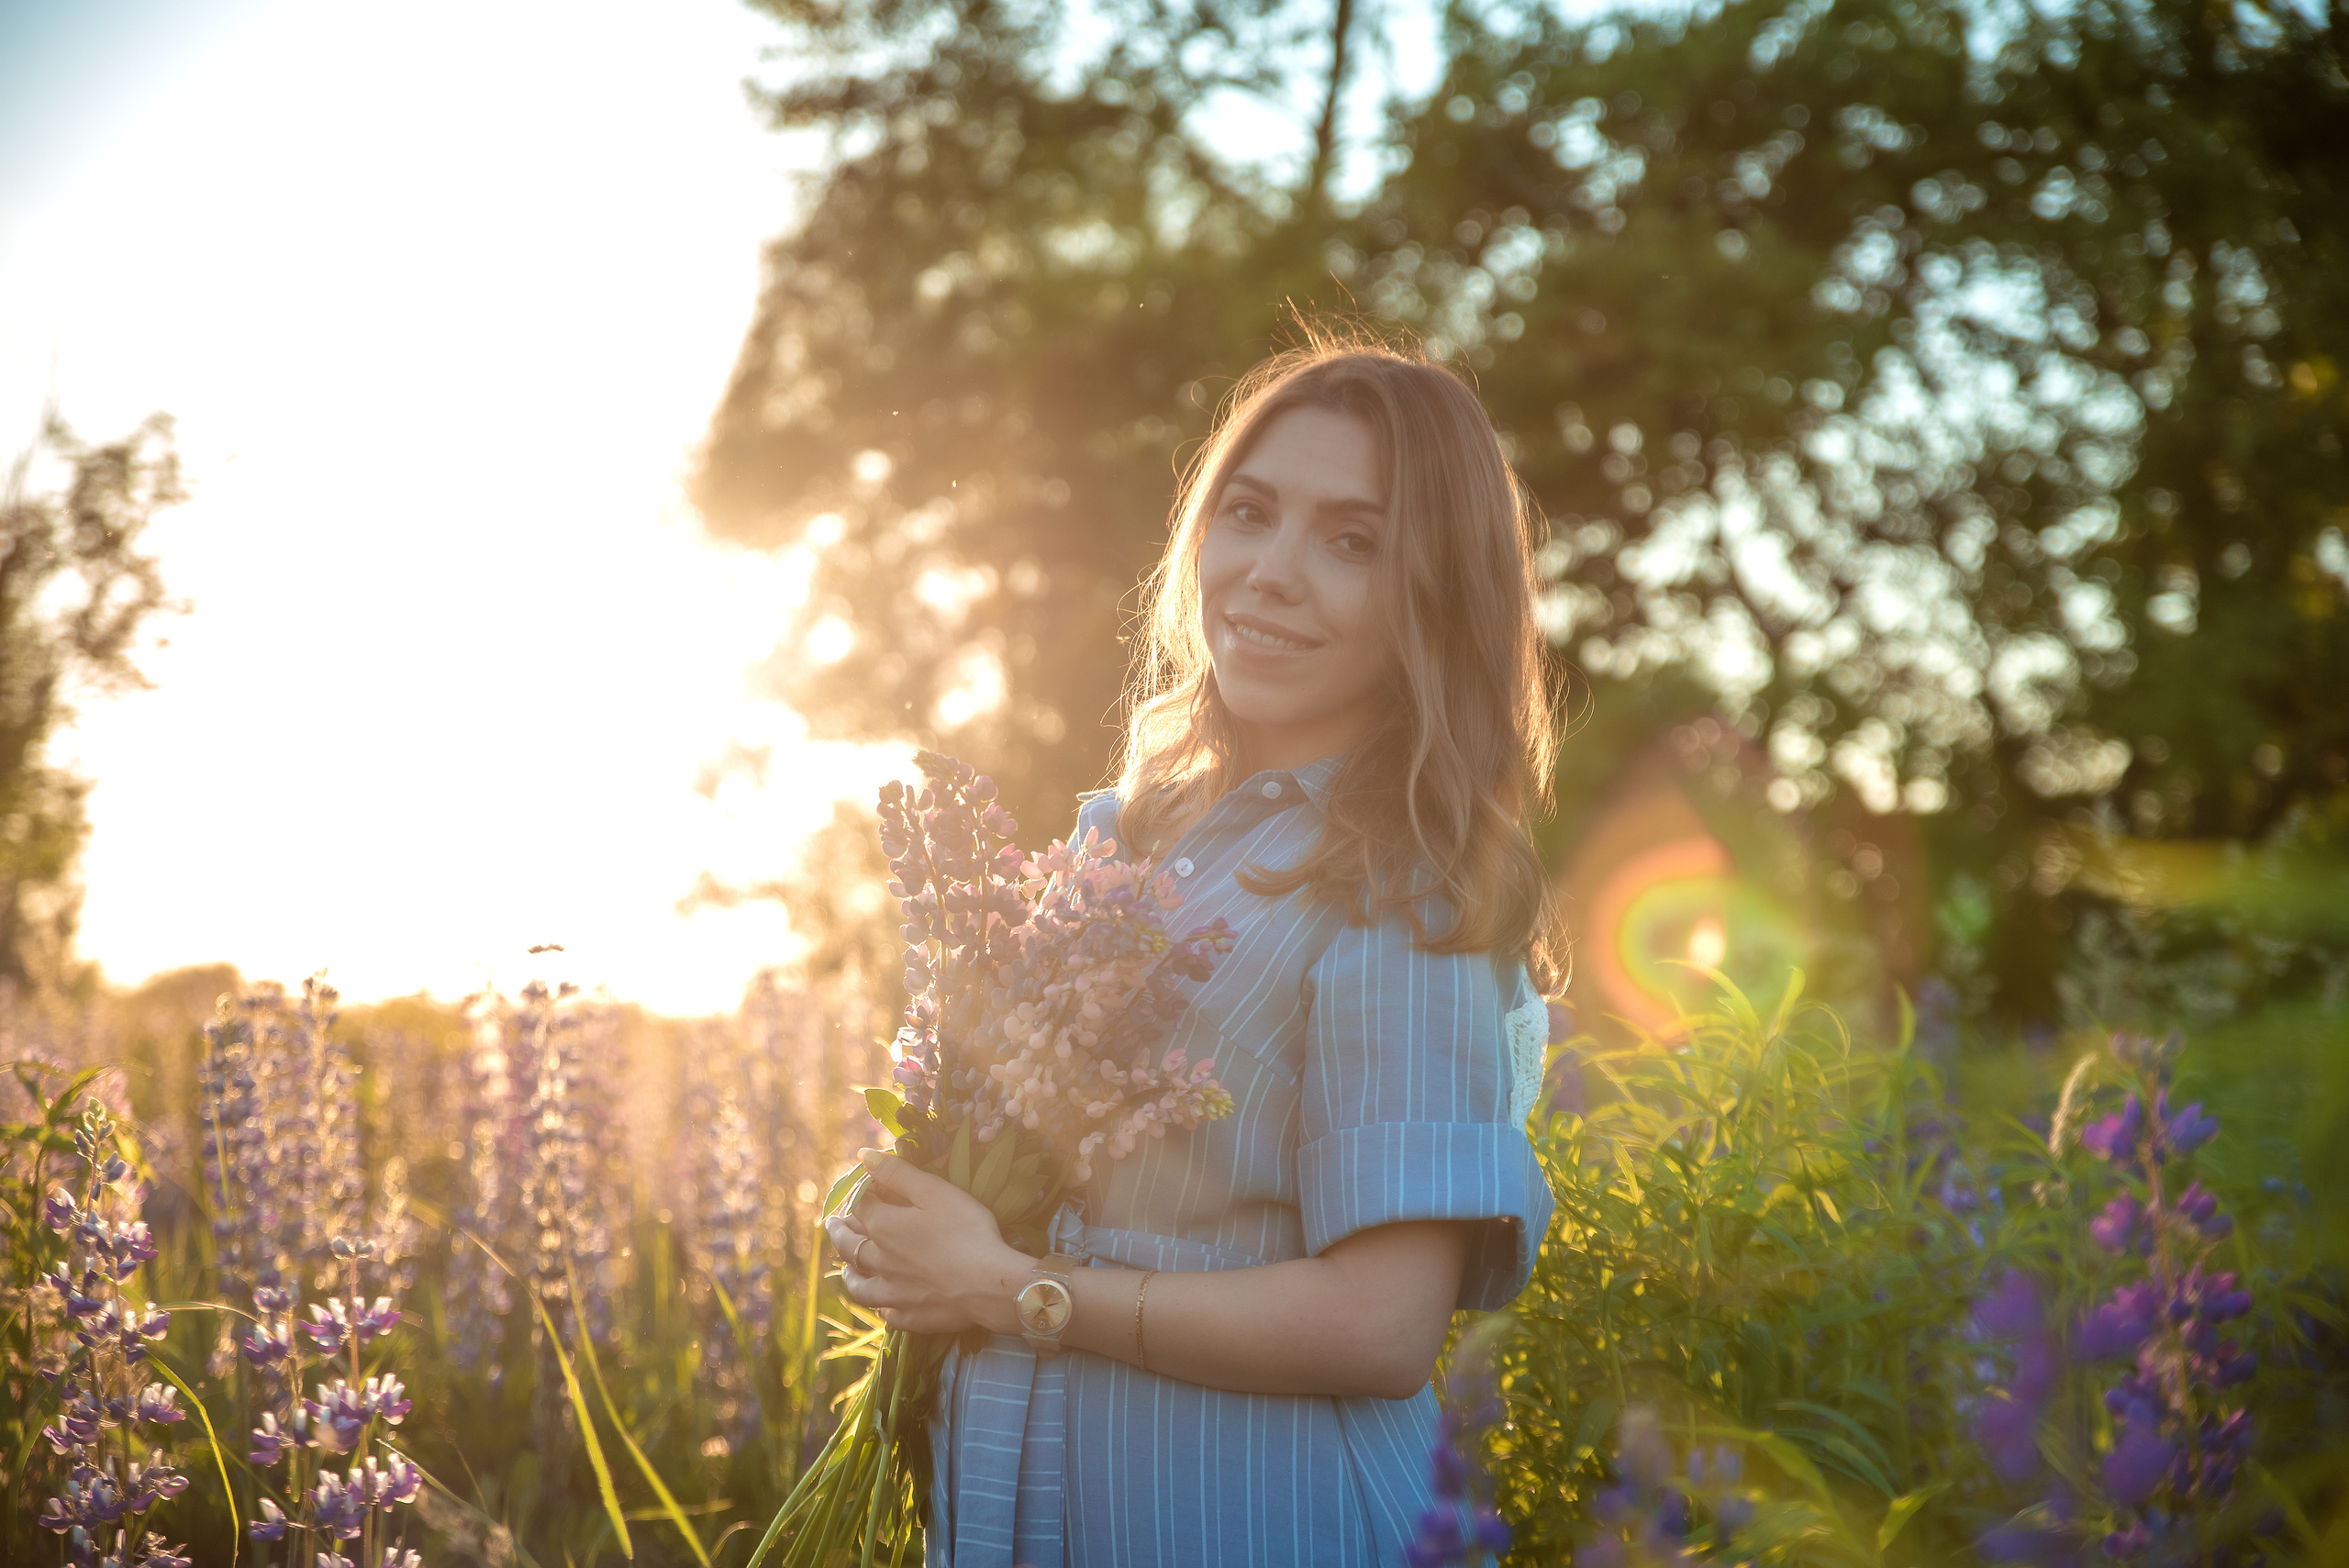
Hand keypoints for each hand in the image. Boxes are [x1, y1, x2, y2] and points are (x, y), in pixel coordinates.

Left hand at [823, 1148, 1026, 1335]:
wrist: (988, 1284)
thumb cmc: (966, 1230)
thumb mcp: (934, 1191)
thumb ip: (897, 1173)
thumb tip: (863, 1156)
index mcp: (884, 1227)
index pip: (861, 1206)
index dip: (861, 1194)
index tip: (865, 1187)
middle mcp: (881, 1261)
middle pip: (850, 1246)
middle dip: (839, 1232)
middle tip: (832, 1225)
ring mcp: (894, 1292)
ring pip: (861, 1286)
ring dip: (850, 1275)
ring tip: (846, 1270)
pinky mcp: (912, 1315)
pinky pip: (889, 1314)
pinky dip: (883, 1308)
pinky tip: (884, 1307)